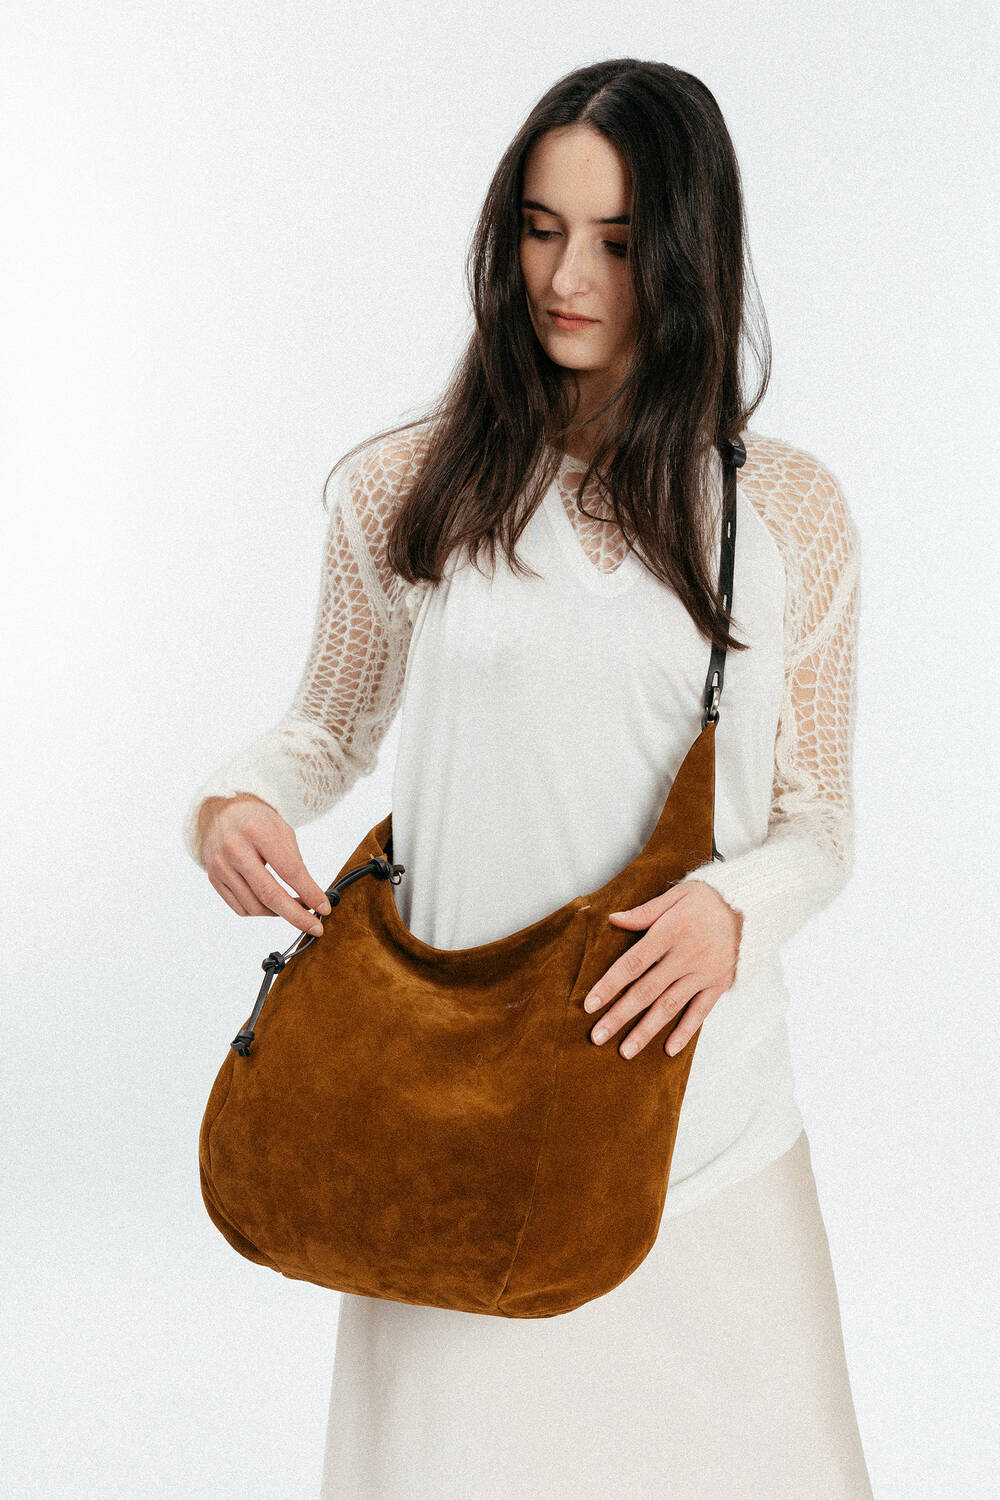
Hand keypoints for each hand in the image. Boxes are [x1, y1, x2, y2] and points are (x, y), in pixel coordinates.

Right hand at [197, 794, 332, 935]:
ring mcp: (221, 866)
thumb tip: (312, 896)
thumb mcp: (282, 830)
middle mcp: (235, 849)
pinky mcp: (214, 879)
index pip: (289, 870)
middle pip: (269, 894)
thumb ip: (296, 862)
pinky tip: (272, 905)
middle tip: (315, 928)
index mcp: (257, 831)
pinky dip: (261, 912)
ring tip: (295, 909)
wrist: (222, 813)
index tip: (324, 907)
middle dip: (296, 916)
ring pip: (255, 906)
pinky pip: (241, 908)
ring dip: (279, 914)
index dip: (309, 892)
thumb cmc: (257, 822)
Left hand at [583, 881, 742, 1058]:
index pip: (632, 964)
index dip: (609, 985)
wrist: (754, 904)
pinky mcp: (720, 983)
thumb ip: (645, 911)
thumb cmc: (710, 897)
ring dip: (645, 1031)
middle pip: (645, 991)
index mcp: (670, 932)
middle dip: (619, 1016)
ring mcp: (704, 973)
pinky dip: (685, 1031)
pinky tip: (668, 1049)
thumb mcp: (677, 894)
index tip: (589, 1004)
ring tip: (625, 1051)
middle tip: (597, 1036)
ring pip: (669, 1007)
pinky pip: (700, 1012)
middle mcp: (685, 956)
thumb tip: (613, 919)